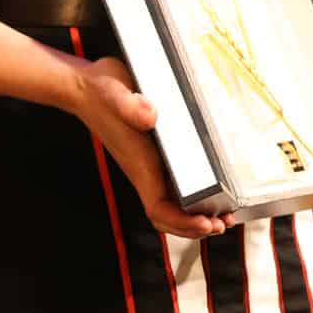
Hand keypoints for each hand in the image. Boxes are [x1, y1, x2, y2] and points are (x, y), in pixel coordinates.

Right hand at [74, 55, 234, 239]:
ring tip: (225, 215)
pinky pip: (175, 185)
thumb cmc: (99, 92)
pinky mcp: (155, 155)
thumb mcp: (114, 92)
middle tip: (225, 222)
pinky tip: (216, 190)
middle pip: (169, 215)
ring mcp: (150, 166)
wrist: (87, 87)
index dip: (181, 221)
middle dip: (195, 226)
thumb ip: (128, 104)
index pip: (158, 208)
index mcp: (139, 164)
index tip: (205, 222)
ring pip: (173, 204)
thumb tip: (150, 116)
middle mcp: (145, 171)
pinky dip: (196, 196)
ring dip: (198, 215)